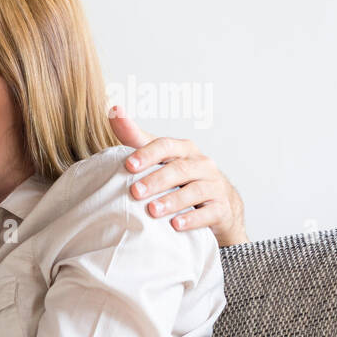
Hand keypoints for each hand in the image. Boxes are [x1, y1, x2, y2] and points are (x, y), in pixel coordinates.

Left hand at [110, 106, 247, 246]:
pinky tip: (175, 226)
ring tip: (152, 211)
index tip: (128, 165)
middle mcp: (201, 164)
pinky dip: (192, 219)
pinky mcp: (222, 208)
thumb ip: (136, 138)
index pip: (166, 146)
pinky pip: (209, 213)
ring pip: (194, 191)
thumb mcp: (160, 158)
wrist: (219, 207)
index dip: (147, 154)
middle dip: (156, 180)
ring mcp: (214, 186)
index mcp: (184, 150)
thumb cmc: (181, 179)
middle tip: (135, 192)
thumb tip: (114, 111)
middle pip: (179, 169)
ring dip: (172, 201)